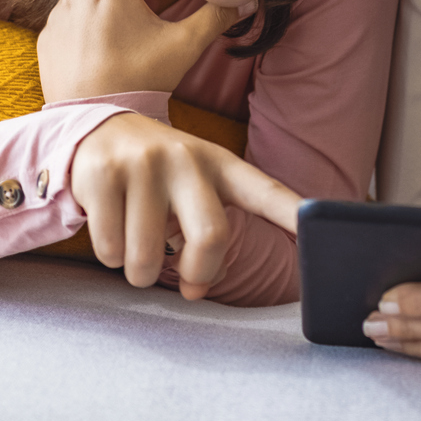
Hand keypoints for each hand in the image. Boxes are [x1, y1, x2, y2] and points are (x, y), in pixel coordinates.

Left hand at [39, 0, 250, 100]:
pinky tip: (110, 41)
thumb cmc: (140, 82)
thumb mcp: (184, 47)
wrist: (96, 126)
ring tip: (134, 14)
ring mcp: (56, 19)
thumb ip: (215, 18)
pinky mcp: (47, 41)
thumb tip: (246, 0)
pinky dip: (88, 13)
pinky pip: (67, 13)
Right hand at [71, 111, 303, 298]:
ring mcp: (143, 164)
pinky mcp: (102, 174)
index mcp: (220, 165)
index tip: (323, 227)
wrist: (96, 131)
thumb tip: (198, 289)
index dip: (294, 212)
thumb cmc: (159, 176)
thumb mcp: (195, 191)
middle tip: (185, 279)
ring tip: (137, 248)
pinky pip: (109, 249)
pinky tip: (111, 226)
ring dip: (140, 273)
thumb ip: (208, 240)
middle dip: (197, 273)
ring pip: (146, 257)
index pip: (265, 190)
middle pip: (211, 238)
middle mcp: (186, 158)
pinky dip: (110, 256)